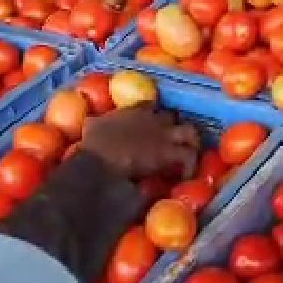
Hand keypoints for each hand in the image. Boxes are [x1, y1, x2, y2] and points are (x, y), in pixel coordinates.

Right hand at [79, 105, 200, 177]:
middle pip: (174, 117)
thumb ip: (96, 122)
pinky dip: (190, 165)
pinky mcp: (169, 152)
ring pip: (190, 131)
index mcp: (135, 110)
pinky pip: (188, 156)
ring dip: (192, 142)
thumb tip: (90, 122)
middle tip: (175, 140)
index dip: (156, 115)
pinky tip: (186, 175)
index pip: (152, 106)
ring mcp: (164, 134)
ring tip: (190, 154)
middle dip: (175, 127)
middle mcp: (154, 118)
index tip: (155, 125)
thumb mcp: (92, 125)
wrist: (100, 159)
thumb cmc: (92, 144)